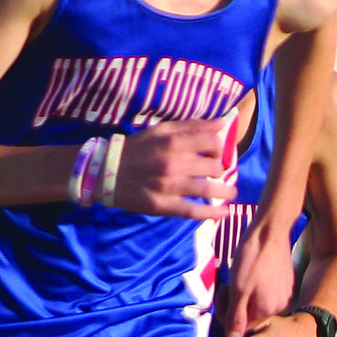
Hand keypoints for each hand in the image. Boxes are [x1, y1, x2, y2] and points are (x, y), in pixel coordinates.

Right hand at [110, 117, 236, 218]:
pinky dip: (212, 213)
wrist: (106, 172)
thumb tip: (222, 123)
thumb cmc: (138, 149)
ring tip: (230, 194)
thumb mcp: (161, 131)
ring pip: (209, 189)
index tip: (215, 153)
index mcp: (173, 141)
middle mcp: (173, 163)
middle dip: (220, 170)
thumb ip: (192, 126)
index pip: (214, 142)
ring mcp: (169, 186)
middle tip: (217, 174)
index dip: (220, 148)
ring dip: (226, 192)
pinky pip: (194, 211)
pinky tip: (223, 212)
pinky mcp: (163, 205)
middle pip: (214, 166)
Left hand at [222, 213, 295, 336]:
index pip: (242, 328)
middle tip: (228, 285)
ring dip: (243, 296)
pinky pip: (265, 295)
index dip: (228, 314)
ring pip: (256, 305)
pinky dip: (254, 288)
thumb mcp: (237, 289)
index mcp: (267, 311)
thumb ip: (235, 317)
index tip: (224, 295)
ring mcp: (284, 296)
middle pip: (250, 317)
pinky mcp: (286, 285)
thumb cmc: (251, 257)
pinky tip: (251, 273)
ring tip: (238, 277)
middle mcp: (280, 307)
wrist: (271, 231)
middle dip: (234, 305)